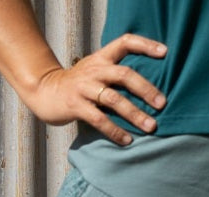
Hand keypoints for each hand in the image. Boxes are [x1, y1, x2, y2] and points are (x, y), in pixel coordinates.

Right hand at [25, 34, 167, 145]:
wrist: (44, 91)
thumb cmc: (78, 86)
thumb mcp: (96, 72)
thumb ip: (116, 74)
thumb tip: (150, 89)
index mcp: (101, 58)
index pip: (124, 42)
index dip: (145, 45)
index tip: (164, 52)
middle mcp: (94, 70)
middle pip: (124, 74)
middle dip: (145, 89)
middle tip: (162, 103)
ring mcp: (84, 87)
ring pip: (114, 99)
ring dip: (134, 114)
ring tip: (150, 127)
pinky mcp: (75, 105)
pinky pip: (99, 119)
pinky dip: (115, 131)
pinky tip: (127, 141)